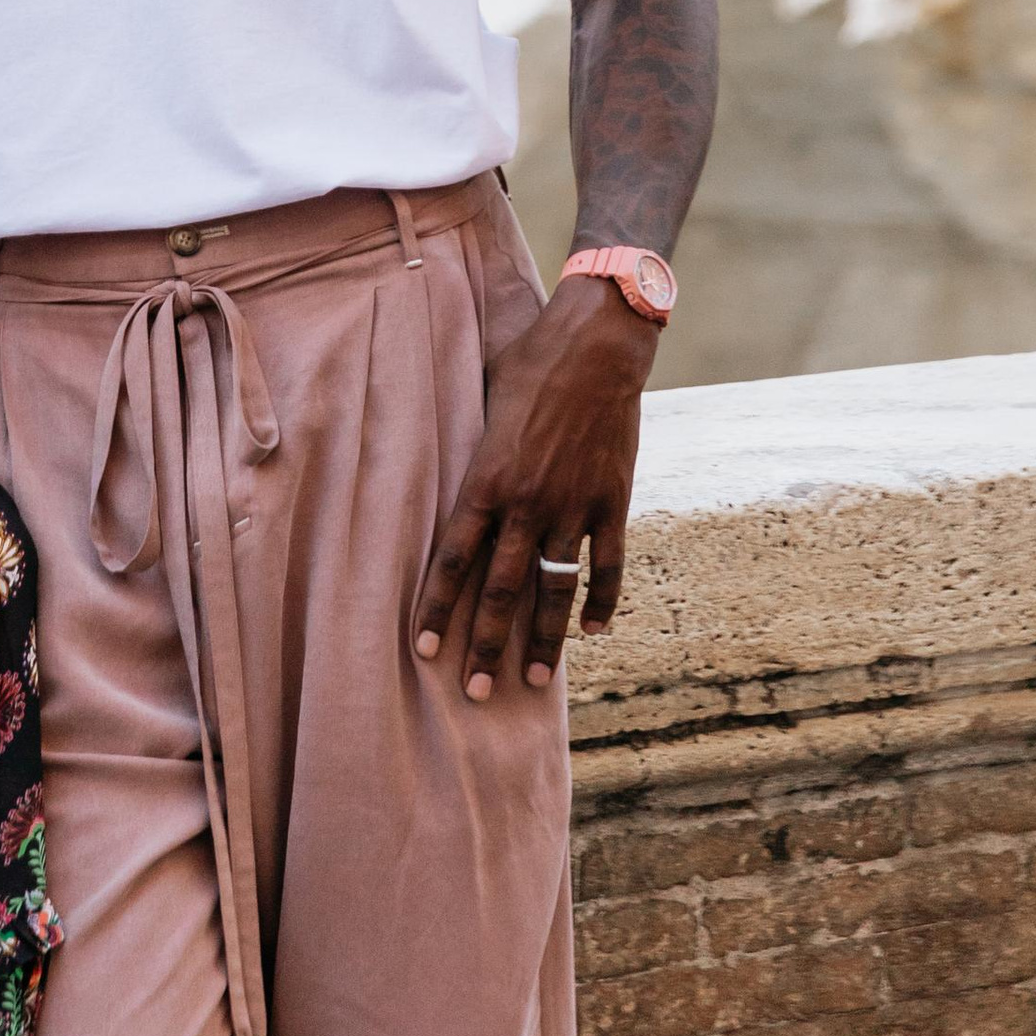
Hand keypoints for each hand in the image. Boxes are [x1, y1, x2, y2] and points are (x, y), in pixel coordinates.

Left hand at [413, 275, 652, 700]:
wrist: (596, 343)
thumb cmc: (530, 360)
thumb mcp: (483, 399)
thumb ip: (471, 446)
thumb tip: (450, 470)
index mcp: (486, 478)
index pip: (453, 558)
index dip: (436, 607)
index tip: (422, 649)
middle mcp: (527, 502)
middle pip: (501, 589)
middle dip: (485, 644)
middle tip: (473, 692)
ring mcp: (574, 506)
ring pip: (554, 590)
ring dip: (542, 641)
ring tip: (531, 682)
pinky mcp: (613, 502)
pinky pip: (608, 566)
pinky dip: (601, 603)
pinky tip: (592, 633)